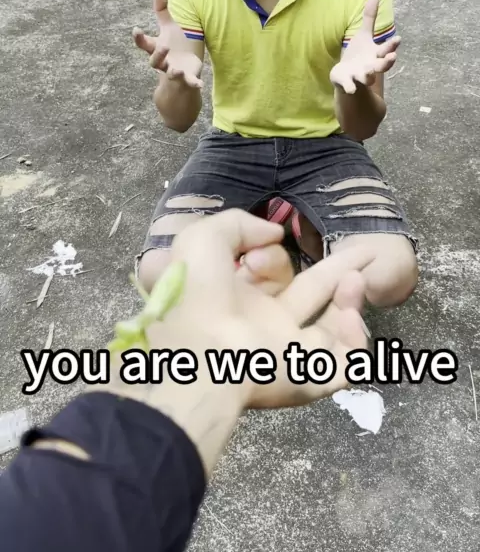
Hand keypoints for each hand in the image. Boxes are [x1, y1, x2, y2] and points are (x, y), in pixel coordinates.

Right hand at [133, 0, 202, 88]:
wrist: (184, 68)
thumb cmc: (174, 45)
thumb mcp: (168, 28)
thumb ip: (162, 11)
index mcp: (156, 48)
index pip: (144, 44)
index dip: (139, 38)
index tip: (136, 30)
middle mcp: (162, 61)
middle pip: (155, 61)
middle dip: (158, 54)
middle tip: (164, 46)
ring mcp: (174, 71)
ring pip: (171, 73)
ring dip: (173, 72)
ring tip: (176, 70)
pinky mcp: (187, 78)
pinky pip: (190, 82)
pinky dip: (194, 83)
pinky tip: (201, 84)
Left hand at [145, 209, 370, 408]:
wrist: (199, 354)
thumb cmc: (197, 296)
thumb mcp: (203, 240)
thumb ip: (238, 224)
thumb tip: (275, 233)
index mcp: (240, 300)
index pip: (273, 276)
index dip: (274, 260)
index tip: (258, 254)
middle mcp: (266, 327)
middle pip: (313, 295)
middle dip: (341, 269)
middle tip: (367, 250)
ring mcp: (289, 355)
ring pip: (333, 329)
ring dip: (350, 300)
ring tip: (356, 278)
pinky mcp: (309, 380)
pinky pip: (345, 365)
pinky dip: (355, 340)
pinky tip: (350, 314)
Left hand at [330, 0, 400, 93]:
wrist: (346, 75)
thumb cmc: (359, 55)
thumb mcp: (364, 35)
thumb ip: (370, 18)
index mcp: (375, 55)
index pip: (386, 50)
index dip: (392, 45)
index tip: (398, 39)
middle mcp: (371, 67)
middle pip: (381, 65)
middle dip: (387, 62)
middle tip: (393, 57)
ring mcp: (360, 76)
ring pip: (367, 78)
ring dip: (369, 76)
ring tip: (369, 73)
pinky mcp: (348, 83)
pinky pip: (350, 86)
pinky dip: (350, 88)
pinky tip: (350, 89)